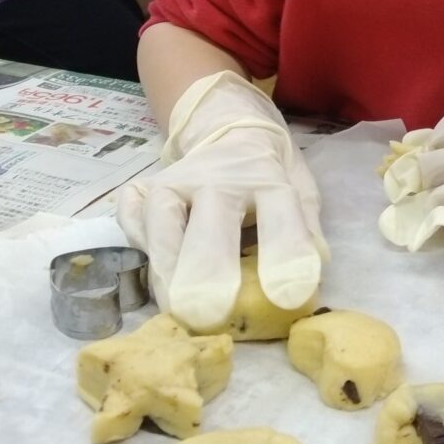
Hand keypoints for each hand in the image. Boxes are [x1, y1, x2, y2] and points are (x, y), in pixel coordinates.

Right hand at [117, 72, 327, 329]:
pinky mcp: (143, 188)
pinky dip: (138, 244)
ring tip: (174, 309)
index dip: (284, 256)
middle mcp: (216, 178)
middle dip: (207, 271)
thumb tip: (311, 270)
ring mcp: (174, 181)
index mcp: (266, 178)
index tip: (288, 297)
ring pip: (160, 221)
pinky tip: (153, 273)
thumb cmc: (269, 173)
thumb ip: (307, 229)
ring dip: (165, 268)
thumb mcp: (301, 190)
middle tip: (208, 314)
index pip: (279, 218)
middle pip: (210, 224)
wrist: (231, 128)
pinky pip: (132, 217)